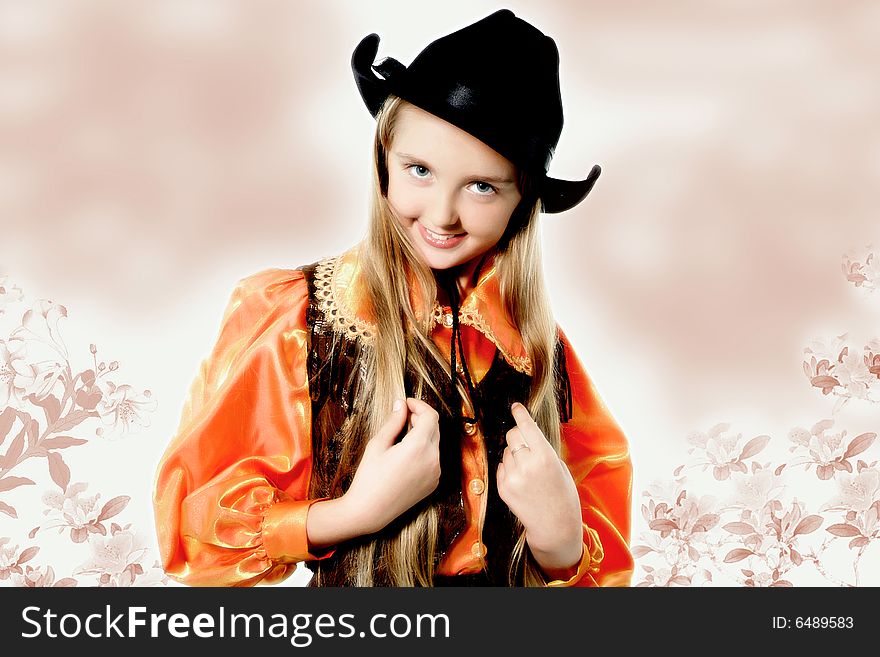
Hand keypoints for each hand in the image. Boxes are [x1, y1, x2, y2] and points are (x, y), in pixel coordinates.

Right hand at [342, 397, 440, 533]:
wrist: (370, 511)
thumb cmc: (369, 477)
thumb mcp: (378, 444)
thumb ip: (394, 422)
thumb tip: (401, 404)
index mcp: (418, 447)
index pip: (430, 416)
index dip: (419, 405)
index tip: (406, 403)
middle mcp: (432, 459)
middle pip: (434, 428)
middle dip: (421, 418)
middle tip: (403, 417)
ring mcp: (435, 473)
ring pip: (435, 443)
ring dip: (423, 434)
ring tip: (403, 437)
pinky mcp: (434, 483)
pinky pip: (434, 459)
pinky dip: (424, 450)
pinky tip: (406, 455)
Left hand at [496, 403, 582, 573]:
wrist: (554, 525)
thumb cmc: (562, 493)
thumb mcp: (559, 466)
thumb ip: (542, 449)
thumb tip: (525, 434)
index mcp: (544, 457)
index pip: (527, 427)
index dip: (520, 414)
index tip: (516, 406)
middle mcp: (526, 465)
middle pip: (512, 435)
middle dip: (518, 436)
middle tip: (527, 445)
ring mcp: (512, 477)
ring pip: (506, 451)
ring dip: (514, 455)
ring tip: (529, 471)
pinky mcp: (503, 488)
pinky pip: (501, 466)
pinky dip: (509, 468)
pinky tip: (522, 481)